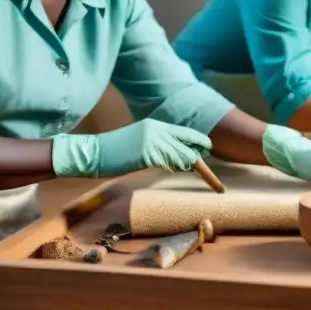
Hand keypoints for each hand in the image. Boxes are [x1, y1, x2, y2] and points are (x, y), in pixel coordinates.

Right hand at [51, 119, 212, 177]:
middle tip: (218, 183)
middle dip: (204, 164)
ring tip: (209, 182)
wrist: (92, 153)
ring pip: (182, 154)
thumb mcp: (139, 147)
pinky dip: (176, 168)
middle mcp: (157, 130)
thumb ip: (158, 151)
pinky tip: (179, 173)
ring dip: (194, 169)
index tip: (208, 152)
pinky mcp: (145, 153)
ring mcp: (151, 140)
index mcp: (156, 126)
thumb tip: (175, 164)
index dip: (198, 143)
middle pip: (189, 144)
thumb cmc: (114, 153)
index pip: (184, 134)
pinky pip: (168, 162)